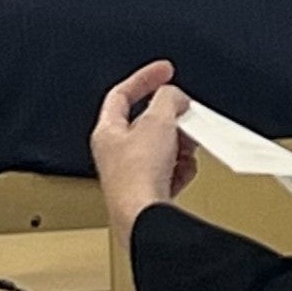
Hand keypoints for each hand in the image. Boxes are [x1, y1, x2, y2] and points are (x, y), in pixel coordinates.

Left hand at [93, 59, 196, 240]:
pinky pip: (170, 171)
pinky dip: (181, 169)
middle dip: (171, 119)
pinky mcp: (149, 194)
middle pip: (148, 123)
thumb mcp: (158, 122)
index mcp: (107, 132)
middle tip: (184, 116)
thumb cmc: (137, 177)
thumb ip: (167, 99)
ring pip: (163, 148)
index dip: (145, 78)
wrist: (144, 219)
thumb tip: (175, 97)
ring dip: (179, 146)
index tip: (164, 71)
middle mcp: (116, 154)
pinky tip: (182, 172)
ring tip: (184, 149)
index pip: (123, 94)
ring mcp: (132, 175)